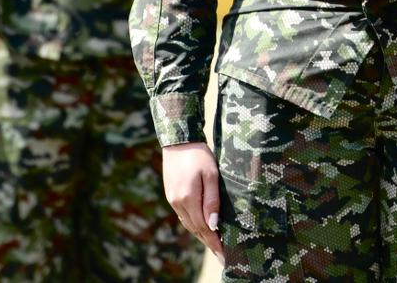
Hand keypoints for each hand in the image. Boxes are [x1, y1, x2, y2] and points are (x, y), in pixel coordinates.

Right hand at [162, 142, 225, 263]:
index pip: (204, 228)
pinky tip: (201, 228)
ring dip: (201, 235)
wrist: (179, 142)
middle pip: (196, 229)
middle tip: (222, 256)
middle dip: (209, 243)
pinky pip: (184, 216)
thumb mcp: (211, 175)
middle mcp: (179, 203)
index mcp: (189, 199)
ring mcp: (173, 200)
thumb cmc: (199, 155)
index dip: (214, 242)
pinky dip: (194, 225)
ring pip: (189, 224)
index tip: (225, 254)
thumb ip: (212, 200)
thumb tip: (214, 224)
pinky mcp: (171, 196)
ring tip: (214, 246)